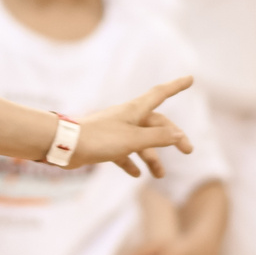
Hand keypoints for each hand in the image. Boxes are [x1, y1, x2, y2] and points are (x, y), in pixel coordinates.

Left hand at [72, 77, 191, 177]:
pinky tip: (135, 174)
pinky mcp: (105, 144)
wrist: (65, 145)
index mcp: (135, 110)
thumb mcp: (134, 139)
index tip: (190, 79)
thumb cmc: (100, 138)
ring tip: (160, 175)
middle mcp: (127, 118)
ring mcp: (116, 131)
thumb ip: (157, 137)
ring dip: (152, 157)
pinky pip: (123, 153)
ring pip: (141, 142)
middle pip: (156, 124)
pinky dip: (131, 162)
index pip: (161, 94)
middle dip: (172, 137)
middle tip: (188, 150)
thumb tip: (178, 135)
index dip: (176, 86)